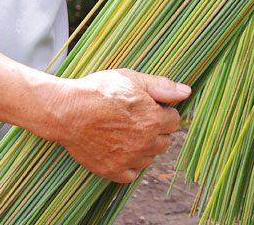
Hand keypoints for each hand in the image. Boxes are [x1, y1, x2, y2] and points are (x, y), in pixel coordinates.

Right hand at [53, 69, 190, 182]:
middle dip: (156, 130)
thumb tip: (186, 92)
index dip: (163, 112)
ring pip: (149, 158)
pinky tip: (119, 149)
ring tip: (124, 132)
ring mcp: (128, 159)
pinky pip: (132, 174)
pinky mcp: (112, 170)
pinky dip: (129, 164)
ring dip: (143, 147)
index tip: (150, 107)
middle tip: (136, 119)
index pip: (174, 121)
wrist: (67, 110)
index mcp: (153, 120)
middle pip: (164, 142)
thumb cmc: (99, 91)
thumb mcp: (132, 79)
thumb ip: (162, 87)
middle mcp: (145, 143)